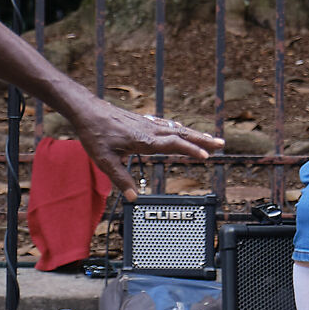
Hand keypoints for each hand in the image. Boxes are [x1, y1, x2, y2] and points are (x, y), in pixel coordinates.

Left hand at [66, 98, 223, 196]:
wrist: (87, 111)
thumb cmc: (95, 134)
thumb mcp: (105, 161)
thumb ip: (121, 179)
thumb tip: (134, 198)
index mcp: (144, 140)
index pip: (174, 144)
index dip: (191, 149)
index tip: (207, 155)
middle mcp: (149, 130)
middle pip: (182, 133)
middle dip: (202, 139)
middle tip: (221, 143)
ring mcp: (147, 124)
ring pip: (177, 128)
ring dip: (195, 134)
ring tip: (210, 139)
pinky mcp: (142, 121)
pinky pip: (167, 125)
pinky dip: (180, 129)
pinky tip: (182, 131)